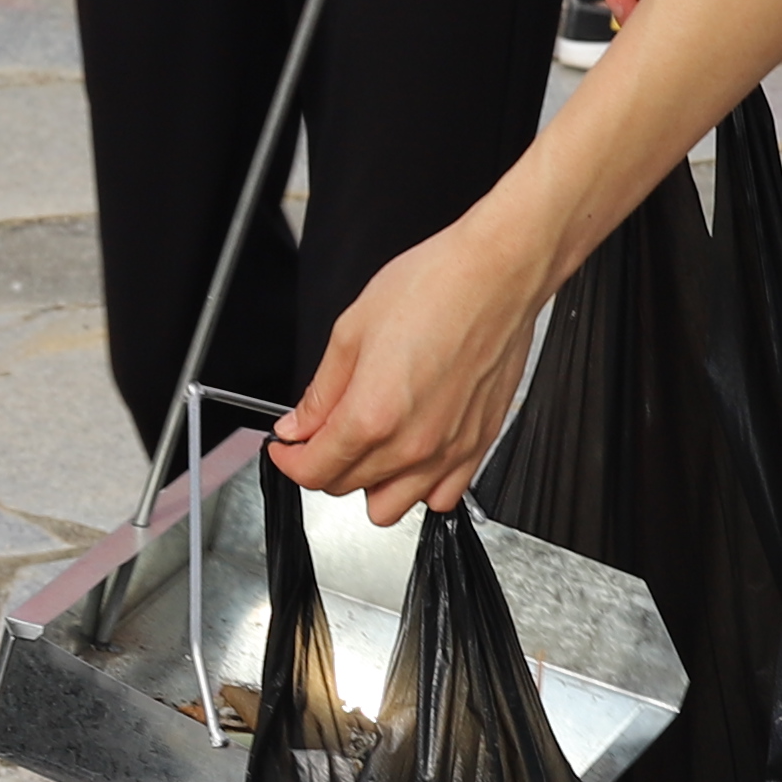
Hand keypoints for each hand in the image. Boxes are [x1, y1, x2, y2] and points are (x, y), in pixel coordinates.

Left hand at [275, 205, 557, 523]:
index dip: (289, 460)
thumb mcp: (351, 331)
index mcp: (372, 415)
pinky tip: (409, 454)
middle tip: (321, 432)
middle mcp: (411, 444)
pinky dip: (419, 487)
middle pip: (346, 488)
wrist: (495, 275)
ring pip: (390, 506)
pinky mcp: (478, 446)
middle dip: (322, 464)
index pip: (314, 471)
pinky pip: (442, 498)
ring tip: (365, 446)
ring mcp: (448, 451)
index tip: (286, 445)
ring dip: (367, 483)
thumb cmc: (433, 288)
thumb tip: (299, 425)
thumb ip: (322, 391)